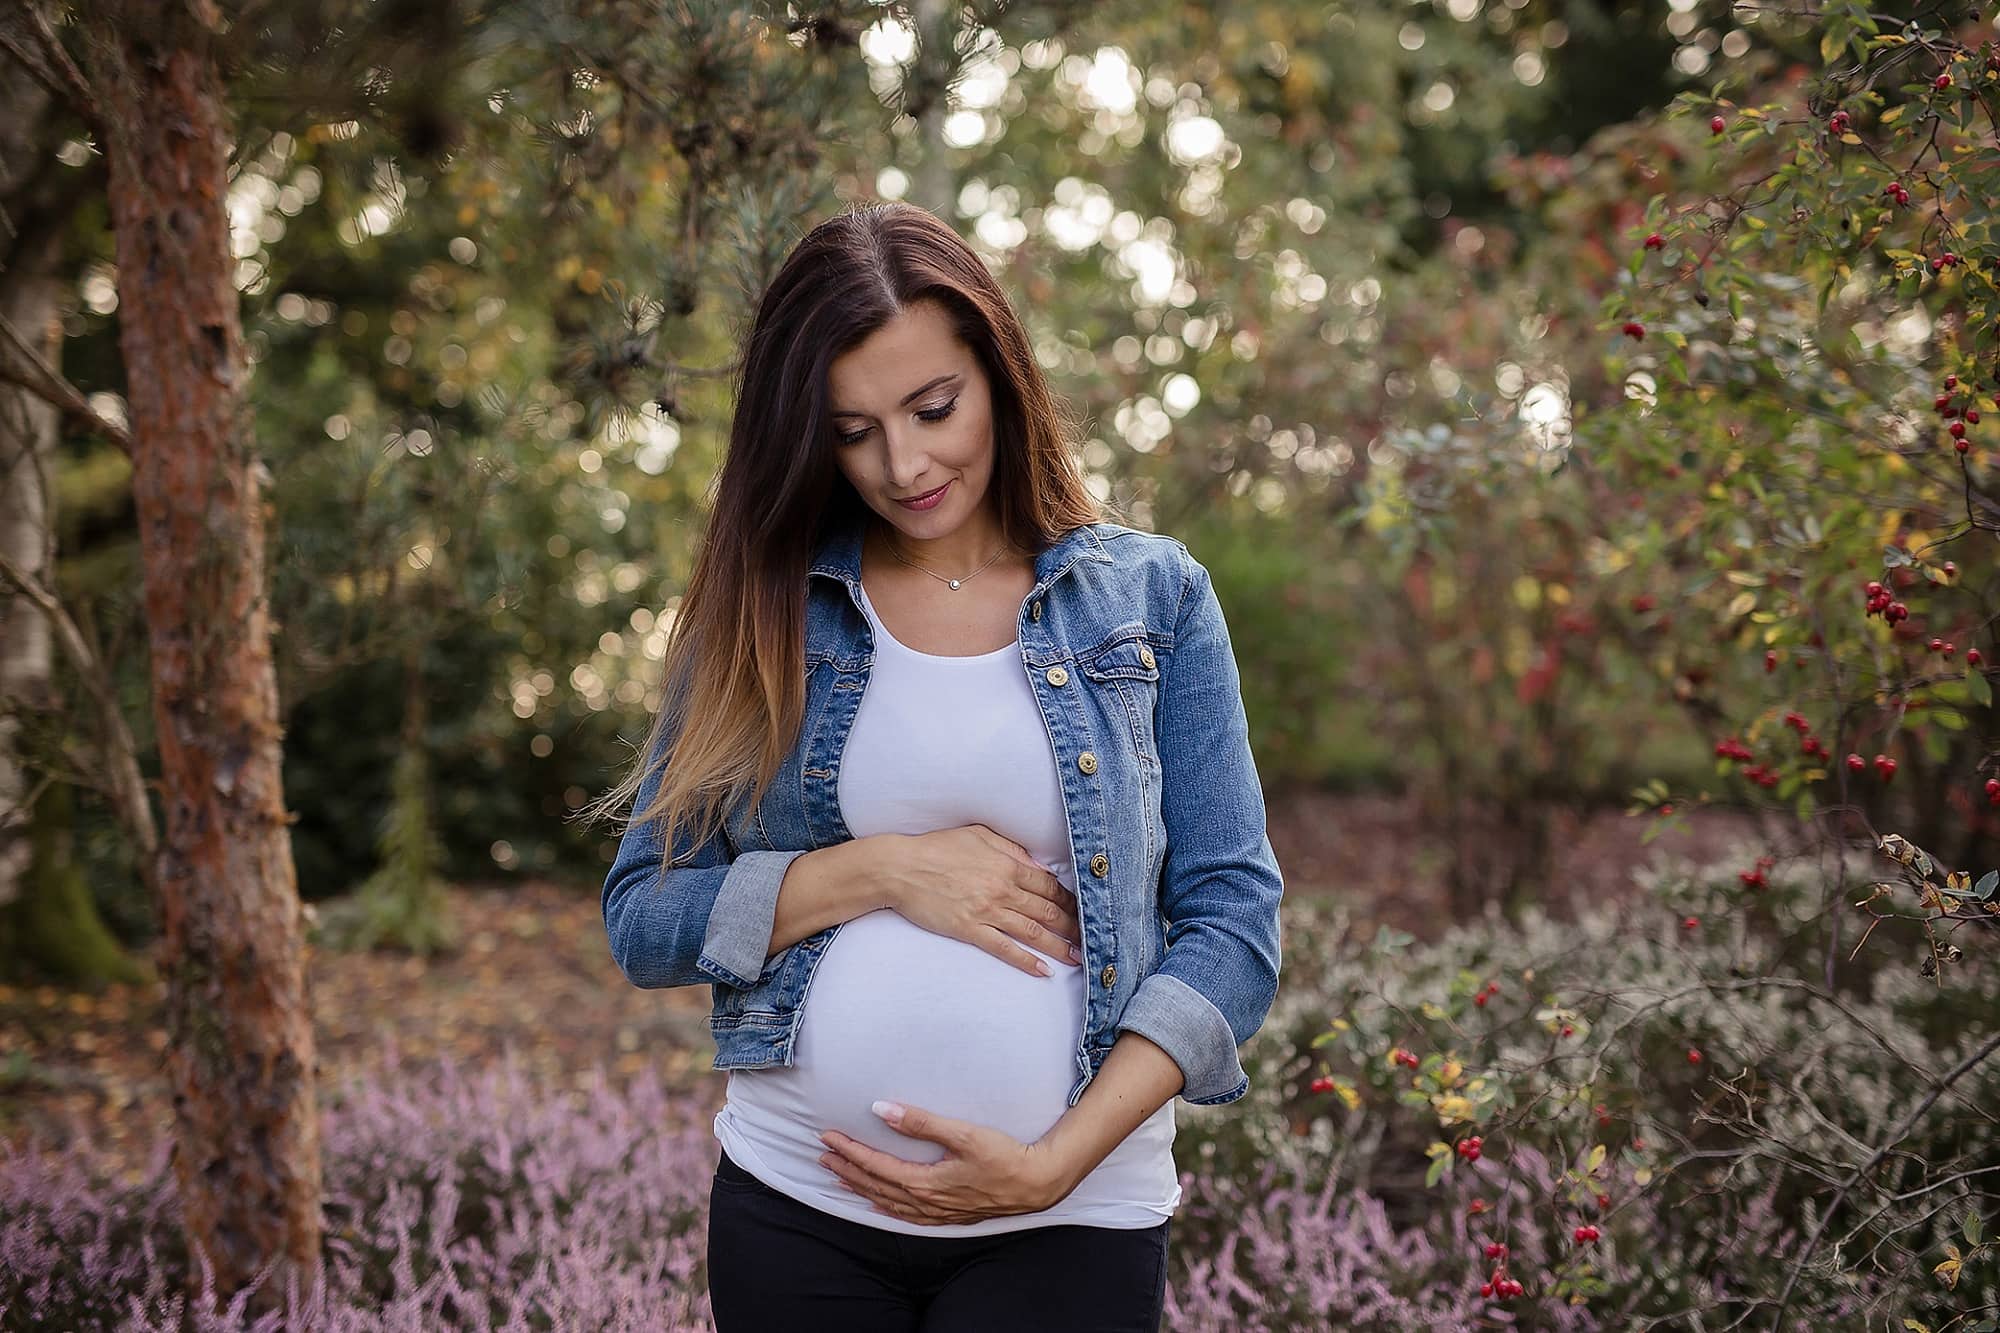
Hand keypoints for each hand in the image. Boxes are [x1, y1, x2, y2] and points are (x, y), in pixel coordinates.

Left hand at [817, 1101, 1075, 1224]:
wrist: (1036, 1183)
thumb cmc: (1004, 1156)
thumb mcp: (962, 1133)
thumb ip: (921, 1122)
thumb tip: (882, 1110)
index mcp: (924, 1183)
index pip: (876, 1166)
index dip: (850, 1152)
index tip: (829, 1137)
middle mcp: (926, 1202)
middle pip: (876, 1186)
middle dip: (847, 1170)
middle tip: (822, 1156)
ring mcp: (937, 1212)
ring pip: (888, 1203)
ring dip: (861, 1189)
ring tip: (839, 1179)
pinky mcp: (949, 1214)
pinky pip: (907, 1216)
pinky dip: (887, 1208)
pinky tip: (879, 1204)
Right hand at [874, 825, 1082, 976]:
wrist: (901, 868)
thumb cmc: (937, 847)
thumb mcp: (979, 835)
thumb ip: (1010, 849)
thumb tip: (1036, 865)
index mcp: (1008, 865)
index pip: (1049, 886)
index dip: (1069, 900)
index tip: (1082, 909)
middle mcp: (1003, 889)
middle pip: (1047, 911)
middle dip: (1072, 926)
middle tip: (1089, 939)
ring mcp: (987, 911)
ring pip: (1033, 932)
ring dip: (1059, 947)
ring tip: (1077, 958)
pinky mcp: (970, 930)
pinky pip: (1005, 949)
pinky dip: (1027, 961)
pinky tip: (1043, 971)